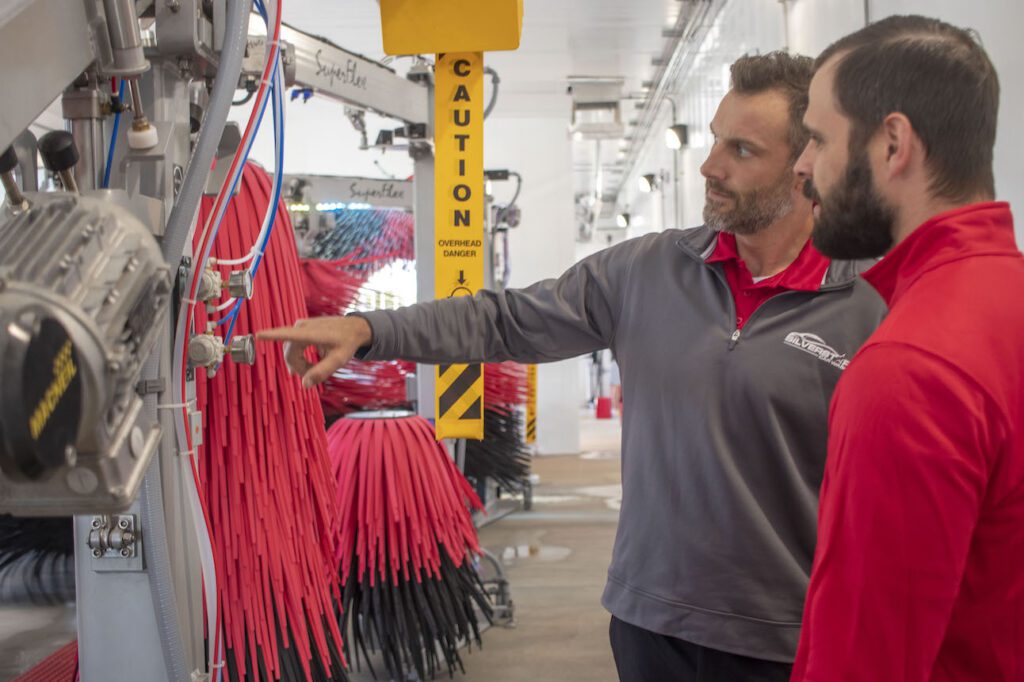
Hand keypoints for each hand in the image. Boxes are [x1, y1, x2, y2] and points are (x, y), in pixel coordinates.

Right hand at [256, 315, 372, 387]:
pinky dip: (300, 356)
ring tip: (313, 370)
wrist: (354, 328)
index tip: (257, 335)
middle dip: (298, 367)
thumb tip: (304, 385)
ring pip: (290, 350)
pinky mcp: (300, 327)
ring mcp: (300, 326)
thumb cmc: (347, 343)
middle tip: (311, 378)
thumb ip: (322, 372)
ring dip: (299, 363)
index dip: (271, 336)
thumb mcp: (338, 360)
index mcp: (311, 333)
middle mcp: (302, 327)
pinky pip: (294, 345)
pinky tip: (310, 363)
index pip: (287, 335)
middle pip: (289, 353)